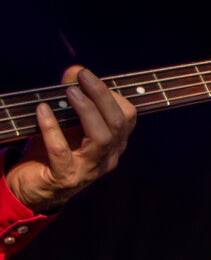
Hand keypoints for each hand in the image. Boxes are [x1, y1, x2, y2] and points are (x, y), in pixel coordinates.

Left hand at [4, 66, 135, 213]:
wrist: (35, 189)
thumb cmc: (53, 153)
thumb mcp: (66, 122)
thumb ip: (73, 96)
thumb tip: (75, 70)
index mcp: (113, 144)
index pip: (126, 116)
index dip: (110, 93)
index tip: (87, 76)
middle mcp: (107, 157)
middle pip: (117, 124)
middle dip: (102, 96)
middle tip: (83, 76)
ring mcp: (89, 170)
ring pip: (101, 138)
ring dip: (87, 111)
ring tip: (70, 91)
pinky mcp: (65, 178)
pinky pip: (62, 152)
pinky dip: (51, 128)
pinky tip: (42, 111)